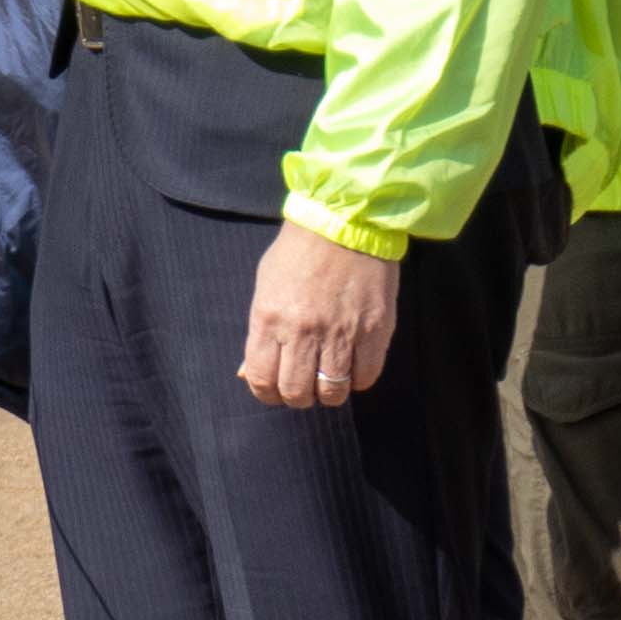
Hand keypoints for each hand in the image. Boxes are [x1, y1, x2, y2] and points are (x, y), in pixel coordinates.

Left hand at [239, 224, 402, 409]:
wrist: (344, 222)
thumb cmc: (298, 253)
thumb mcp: (265, 288)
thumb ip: (257, 333)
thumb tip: (246, 373)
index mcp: (269, 319)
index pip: (262, 379)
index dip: (267, 394)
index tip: (274, 390)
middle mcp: (302, 331)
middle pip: (297, 392)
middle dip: (298, 397)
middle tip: (304, 387)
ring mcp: (340, 332)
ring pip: (332, 391)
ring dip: (328, 393)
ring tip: (328, 379)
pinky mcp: (374, 330)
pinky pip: (366, 376)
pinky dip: (357, 380)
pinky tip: (352, 367)